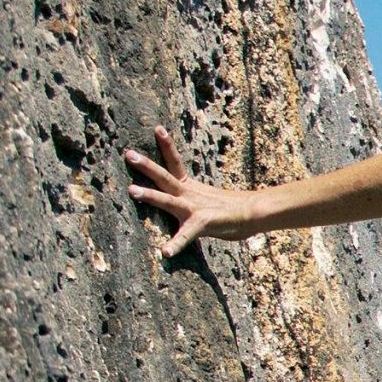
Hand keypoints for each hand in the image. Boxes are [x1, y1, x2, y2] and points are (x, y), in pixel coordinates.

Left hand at [125, 128, 256, 257]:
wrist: (254, 214)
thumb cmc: (230, 210)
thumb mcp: (206, 199)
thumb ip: (191, 198)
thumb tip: (184, 198)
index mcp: (189, 186)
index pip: (174, 162)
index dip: (166, 145)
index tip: (157, 128)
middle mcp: (188, 194)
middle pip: (164, 175)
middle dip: (146, 165)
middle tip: (128, 153)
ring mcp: (193, 208)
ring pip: (167, 199)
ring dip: (149, 195)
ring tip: (131, 190)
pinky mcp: (202, 223)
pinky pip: (186, 235)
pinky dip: (175, 244)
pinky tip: (165, 252)